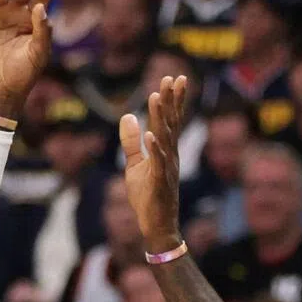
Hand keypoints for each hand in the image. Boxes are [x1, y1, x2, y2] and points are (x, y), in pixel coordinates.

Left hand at [119, 75, 186, 254]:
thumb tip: (127, 115)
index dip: (172, 100)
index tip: (174, 78)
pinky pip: (158, 163)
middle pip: (171, 123)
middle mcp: (170, 155)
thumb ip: (131, 141)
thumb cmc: (148, 195)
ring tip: (157, 97)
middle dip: (171, 100)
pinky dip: (155, 149)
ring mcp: (167, 168)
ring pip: (165, 138)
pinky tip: (151, 135)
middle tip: (172, 77)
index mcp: (166, 150)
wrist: (156, 224)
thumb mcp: (134, 164)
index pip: (170, 120)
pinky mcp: (160, 183)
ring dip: (161, 118)